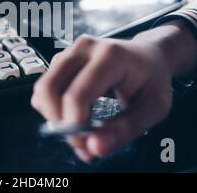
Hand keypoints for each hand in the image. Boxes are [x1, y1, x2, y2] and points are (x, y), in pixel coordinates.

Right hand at [31, 34, 174, 160]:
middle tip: (79, 139)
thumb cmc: (153, 79)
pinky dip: (53, 108)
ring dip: (54, 116)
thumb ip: (127, 129)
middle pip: (48, 88)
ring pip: (42, 89)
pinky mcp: (62, 59)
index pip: (76, 96)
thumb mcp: (154, 108)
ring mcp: (70, 51)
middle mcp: (84, 48)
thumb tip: (95, 148)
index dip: (76, 126)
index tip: (88, 145)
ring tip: (80, 127)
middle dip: (58, 121)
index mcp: (110, 56)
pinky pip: (45, 88)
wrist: (150, 56)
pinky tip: (75, 114)